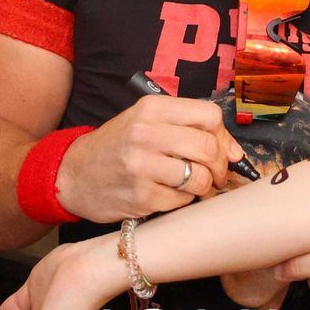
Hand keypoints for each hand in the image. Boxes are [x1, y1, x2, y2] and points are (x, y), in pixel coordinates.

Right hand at [60, 95, 241, 222]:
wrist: (74, 175)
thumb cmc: (117, 147)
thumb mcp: (146, 123)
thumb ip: (188, 129)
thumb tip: (235, 152)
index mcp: (151, 108)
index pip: (209, 116)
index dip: (222, 136)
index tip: (221, 149)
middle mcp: (146, 133)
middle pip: (208, 147)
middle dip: (220, 166)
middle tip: (215, 175)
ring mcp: (142, 166)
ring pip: (200, 178)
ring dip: (203, 187)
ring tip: (191, 186)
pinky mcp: (141, 196)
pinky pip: (182, 200)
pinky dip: (183, 201)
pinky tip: (169, 194)